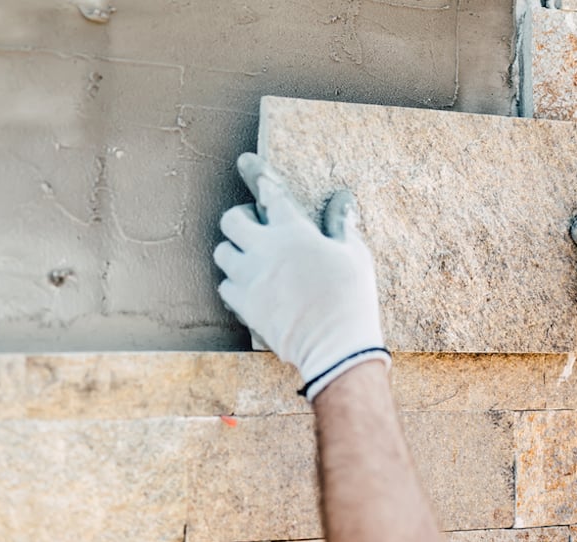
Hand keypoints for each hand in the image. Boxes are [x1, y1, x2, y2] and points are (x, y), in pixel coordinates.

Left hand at [213, 153, 389, 399]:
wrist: (335, 345)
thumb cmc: (350, 297)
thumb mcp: (354, 255)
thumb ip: (340, 224)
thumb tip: (342, 198)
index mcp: (294, 231)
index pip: (269, 191)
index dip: (257, 173)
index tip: (245, 162)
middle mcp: (265, 249)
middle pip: (231, 220)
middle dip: (240, 218)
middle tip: (255, 228)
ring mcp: (250, 278)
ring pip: (222, 252)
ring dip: (235, 252)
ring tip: (252, 259)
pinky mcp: (244, 304)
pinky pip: (225, 285)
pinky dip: (234, 283)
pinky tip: (250, 287)